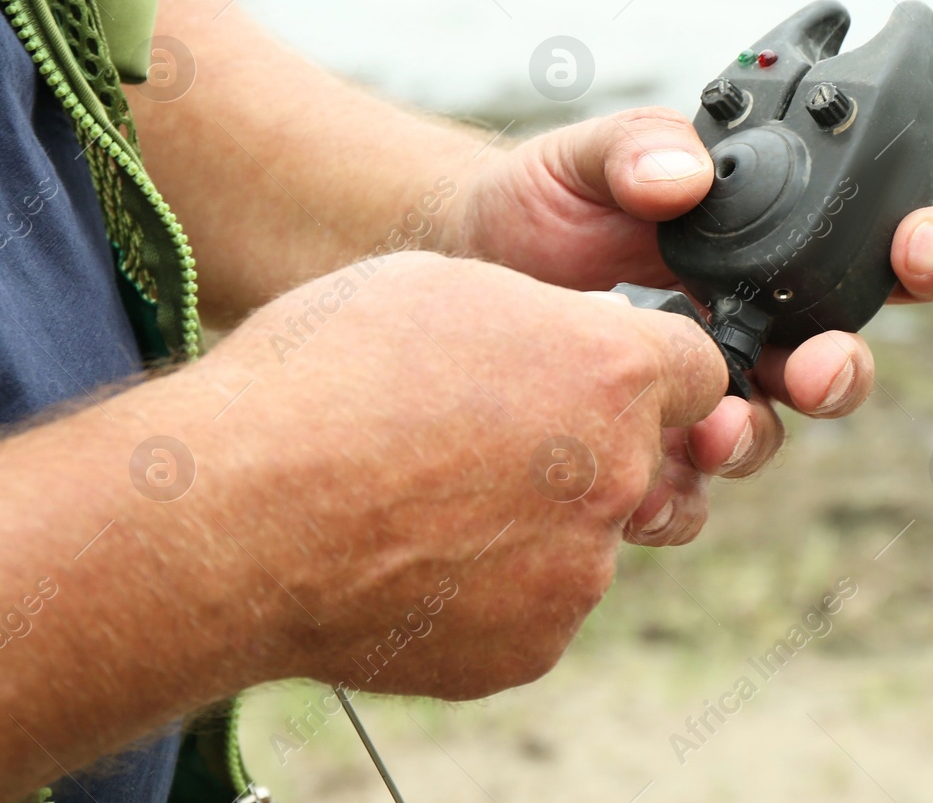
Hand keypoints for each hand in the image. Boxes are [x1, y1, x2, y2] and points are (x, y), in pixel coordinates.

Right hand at [199, 251, 728, 697]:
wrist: (232, 516)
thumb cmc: (321, 382)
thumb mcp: (440, 288)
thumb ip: (539, 318)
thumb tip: (570, 339)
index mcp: (610, 374)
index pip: (701, 370)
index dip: (650, 370)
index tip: (604, 377)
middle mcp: (617, 477)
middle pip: (642, 457)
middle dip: (587, 445)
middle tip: (492, 439)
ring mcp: (577, 573)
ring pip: (585, 536)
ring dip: (535, 518)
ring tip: (428, 500)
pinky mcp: (530, 645)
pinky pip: (532, 604)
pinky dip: (490, 586)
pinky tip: (413, 556)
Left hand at [450, 107, 932, 532]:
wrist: (461, 267)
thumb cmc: (540, 200)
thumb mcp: (587, 154)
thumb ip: (638, 146)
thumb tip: (684, 177)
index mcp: (773, 241)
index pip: (880, 248)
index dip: (929, 250)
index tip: (921, 246)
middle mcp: (758, 322)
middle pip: (840, 360)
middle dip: (843, 370)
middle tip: (815, 369)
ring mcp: (710, 391)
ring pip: (772, 432)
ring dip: (758, 436)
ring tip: (716, 427)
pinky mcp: (654, 446)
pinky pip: (689, 493)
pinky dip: (676, 498)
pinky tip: (642, 489)